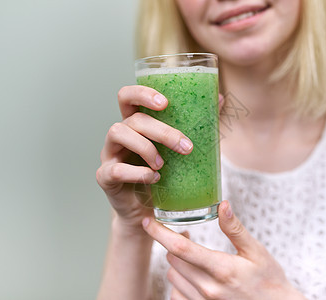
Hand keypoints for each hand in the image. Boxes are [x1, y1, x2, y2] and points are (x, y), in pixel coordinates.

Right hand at [96, 85, 194, 230]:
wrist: (146, 211)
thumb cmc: (163, 175)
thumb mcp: (178, 149)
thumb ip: (196, 125)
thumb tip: (220, 99)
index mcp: (135, 124)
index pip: (128, 97)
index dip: (142, 93)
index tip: (165, 103)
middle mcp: (119, 135)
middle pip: (133, 118)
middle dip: (161, 130)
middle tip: (185, 146)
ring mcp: (109, 154)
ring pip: (118, 133)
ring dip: (146, 147)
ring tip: (163, 164)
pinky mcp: (105, 176)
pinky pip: (114, 168)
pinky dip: (136, 172)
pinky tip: (153, 178)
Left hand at [142, 201, 305, 299]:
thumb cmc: (269, 280)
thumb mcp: (257, 251)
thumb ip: (235, 229)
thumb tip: (222, 204)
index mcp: (222, 269)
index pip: (181, 249)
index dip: (161, 234)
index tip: (148, 222)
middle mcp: (208, 289)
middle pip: (173, 260)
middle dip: (174, 245)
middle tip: (186, 235)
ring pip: (172, 277)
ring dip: (177, 263)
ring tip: (193, 257)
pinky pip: (176, 295)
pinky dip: (179, 283)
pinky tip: (193, 277)